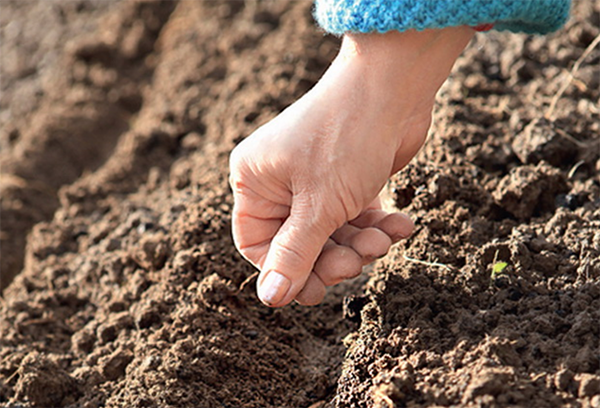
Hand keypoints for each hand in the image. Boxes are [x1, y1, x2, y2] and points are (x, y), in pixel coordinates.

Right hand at [229, 27, 473, 306]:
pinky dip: (377, 225)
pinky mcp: (346, 178)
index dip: (287, 270)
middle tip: (359, 259)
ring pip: (331, 234)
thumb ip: (295, 255)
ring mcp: (314, 179)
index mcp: (255, 181)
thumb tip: (269, 298)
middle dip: (333, 257)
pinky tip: (401, 225)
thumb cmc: (347, 138)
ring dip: (360, 243)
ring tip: (384, 237)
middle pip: (298, 244)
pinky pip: (354, 216)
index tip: (318, 288)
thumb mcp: (319, 207)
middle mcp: (279, 181)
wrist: (394, 86)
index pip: (257, 245)